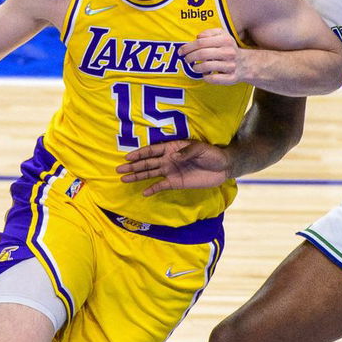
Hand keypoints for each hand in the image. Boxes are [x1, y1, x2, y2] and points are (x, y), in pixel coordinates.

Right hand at [117, 139, 233, 195]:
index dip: (140, 154)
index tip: (127, 157)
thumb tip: (172, 156)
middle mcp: (168, 159)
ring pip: (150, 174)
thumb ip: (187, 151)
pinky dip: (152, 189)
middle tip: (118, 170)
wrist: (223, 167)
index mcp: (172, 148)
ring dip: (137, 176)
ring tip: (123, 179)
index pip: (152, 150)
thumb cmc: (212, 154)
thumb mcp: (201, 149)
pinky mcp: (176, 182)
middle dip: (133, 166)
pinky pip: (161, 186)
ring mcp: (171, 171)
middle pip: (147, 163)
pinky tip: (143, 193)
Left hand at [179, 27, 249, 84]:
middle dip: (189, 57)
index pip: (201, 42)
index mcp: (225, 40)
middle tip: (186, 59)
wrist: (246, 64)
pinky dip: (205, 77)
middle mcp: (229, 52)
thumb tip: (197, 37)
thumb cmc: (228, 48)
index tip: (181, 51)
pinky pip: (213, 79)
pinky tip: (205, 74)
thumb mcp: (222, 35)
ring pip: (206, 66)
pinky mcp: (231, 78)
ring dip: (196, 68)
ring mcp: (230, 66)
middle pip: (202, 54)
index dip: (188, 47)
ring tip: (194, 67)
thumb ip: (209, 33)